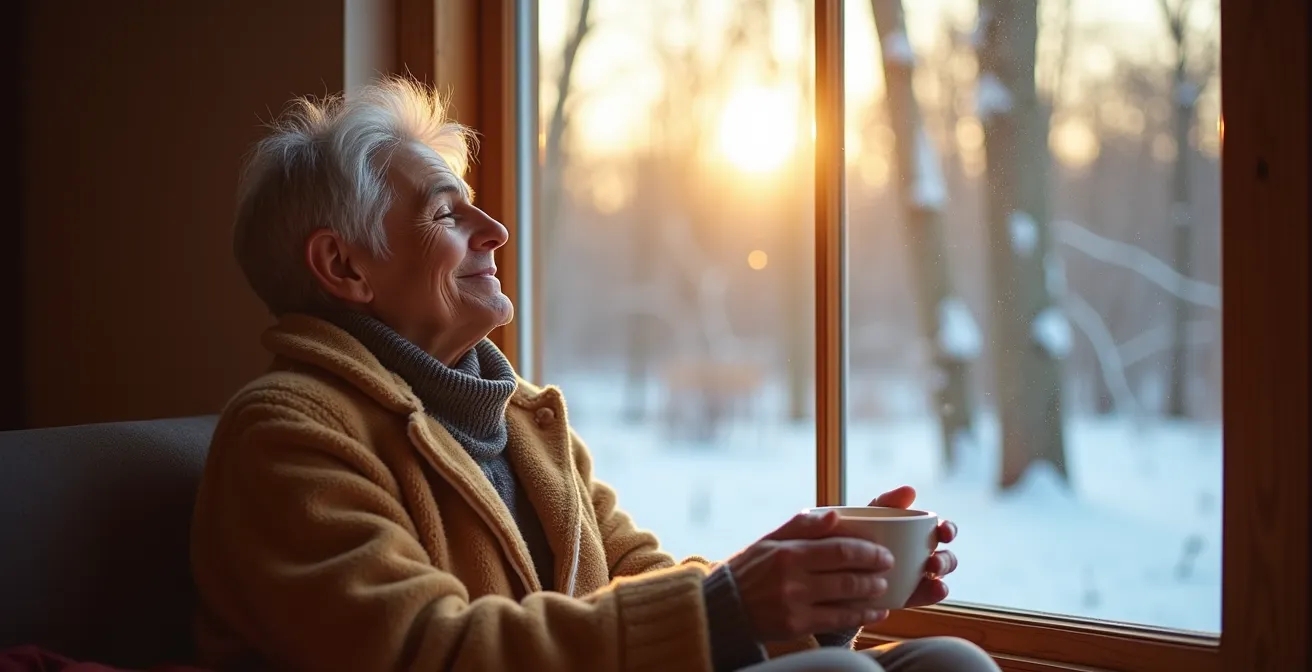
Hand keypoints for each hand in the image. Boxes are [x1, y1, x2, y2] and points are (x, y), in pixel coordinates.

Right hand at [727, 511, 895, 641]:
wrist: (725, 608)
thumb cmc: (750, 569)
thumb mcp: (770, 541)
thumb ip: (803, 526)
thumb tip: (836, 516)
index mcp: (788, 553)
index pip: (839, 549)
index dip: (868, 552)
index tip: (884, 552)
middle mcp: (792, 579)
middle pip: (846, 576)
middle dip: (874, 572)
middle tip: (888, 568)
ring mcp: (795, 605)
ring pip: (845, 599)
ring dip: (871, 594)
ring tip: (882, 588)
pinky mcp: (796, 626)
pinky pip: (837, 621)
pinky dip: (861, 616)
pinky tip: (874, 612)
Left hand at [862, 485, 957, 624]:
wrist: (835, 560)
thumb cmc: (859, 530)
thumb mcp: (870, 514)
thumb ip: (888, 501)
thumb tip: (911, 490)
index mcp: (921, 534)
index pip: (943, 531)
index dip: (949, 530)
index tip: (944, 532)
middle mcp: (924, 557)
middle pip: (946, 559)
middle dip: (946, 560)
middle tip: (933, 562)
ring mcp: (917, 579)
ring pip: (939, 580)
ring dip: (940, 579)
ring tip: (931, 575)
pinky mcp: (907, 596)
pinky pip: (924, 597)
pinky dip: (933, 594)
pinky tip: (934, 590)